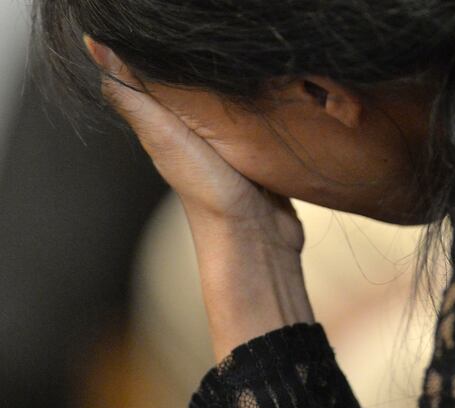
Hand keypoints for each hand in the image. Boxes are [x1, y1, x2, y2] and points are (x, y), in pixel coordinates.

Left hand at [84, 37, 314, 360]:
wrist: (257, 239)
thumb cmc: (210, 194)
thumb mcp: (167, 138)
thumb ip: (136, 97)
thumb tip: (94, 47)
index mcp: (167, 127)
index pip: (153, 77)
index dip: (155, 49)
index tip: (163, 24)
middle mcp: (195, 134)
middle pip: (191, 86)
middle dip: (197, 62)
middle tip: (211, 34)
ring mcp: (228, 143)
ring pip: (224, 102)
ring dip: (228, 81)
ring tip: (239, 52)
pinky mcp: (256, 151)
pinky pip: (252, 119)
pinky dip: (255, 103)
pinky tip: (265, 90)